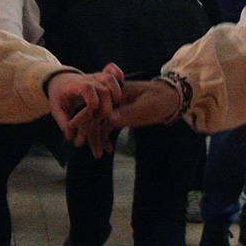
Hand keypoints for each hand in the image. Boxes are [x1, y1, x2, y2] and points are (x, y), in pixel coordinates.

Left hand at [47, 63, 124, 157]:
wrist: (60, 81)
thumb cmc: (59, 96)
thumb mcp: (56, 109)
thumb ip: (63, 121)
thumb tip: (70, 132)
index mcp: (75, 85)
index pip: (87, 89)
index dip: (92, 104)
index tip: (90, 116)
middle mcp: (87, 79)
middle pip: (103, 90)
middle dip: (105, 108)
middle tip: (99, 120)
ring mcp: (95, 76)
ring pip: (110, 79)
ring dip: (116, 94)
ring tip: (113, 108)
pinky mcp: (102, 76)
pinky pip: (113, 70)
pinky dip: (119, 76)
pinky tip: (120, 88)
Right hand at [64, 79, 181, 145]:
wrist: (171, 98)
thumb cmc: (160, 99)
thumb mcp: (146, 106)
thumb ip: (128, 113)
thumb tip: (109, 119)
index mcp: (116, 92)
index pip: (96, 105)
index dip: (84, 116)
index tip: (73, 128)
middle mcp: (113, 100)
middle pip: (95, 115)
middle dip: (87, 130)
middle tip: (78, 144)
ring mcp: (116, 108)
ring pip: (100, 123)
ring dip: (95, 137)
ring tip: (94, 152)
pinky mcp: (121, 116)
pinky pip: (108, 127)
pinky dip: (106, 138)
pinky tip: (107, 150)